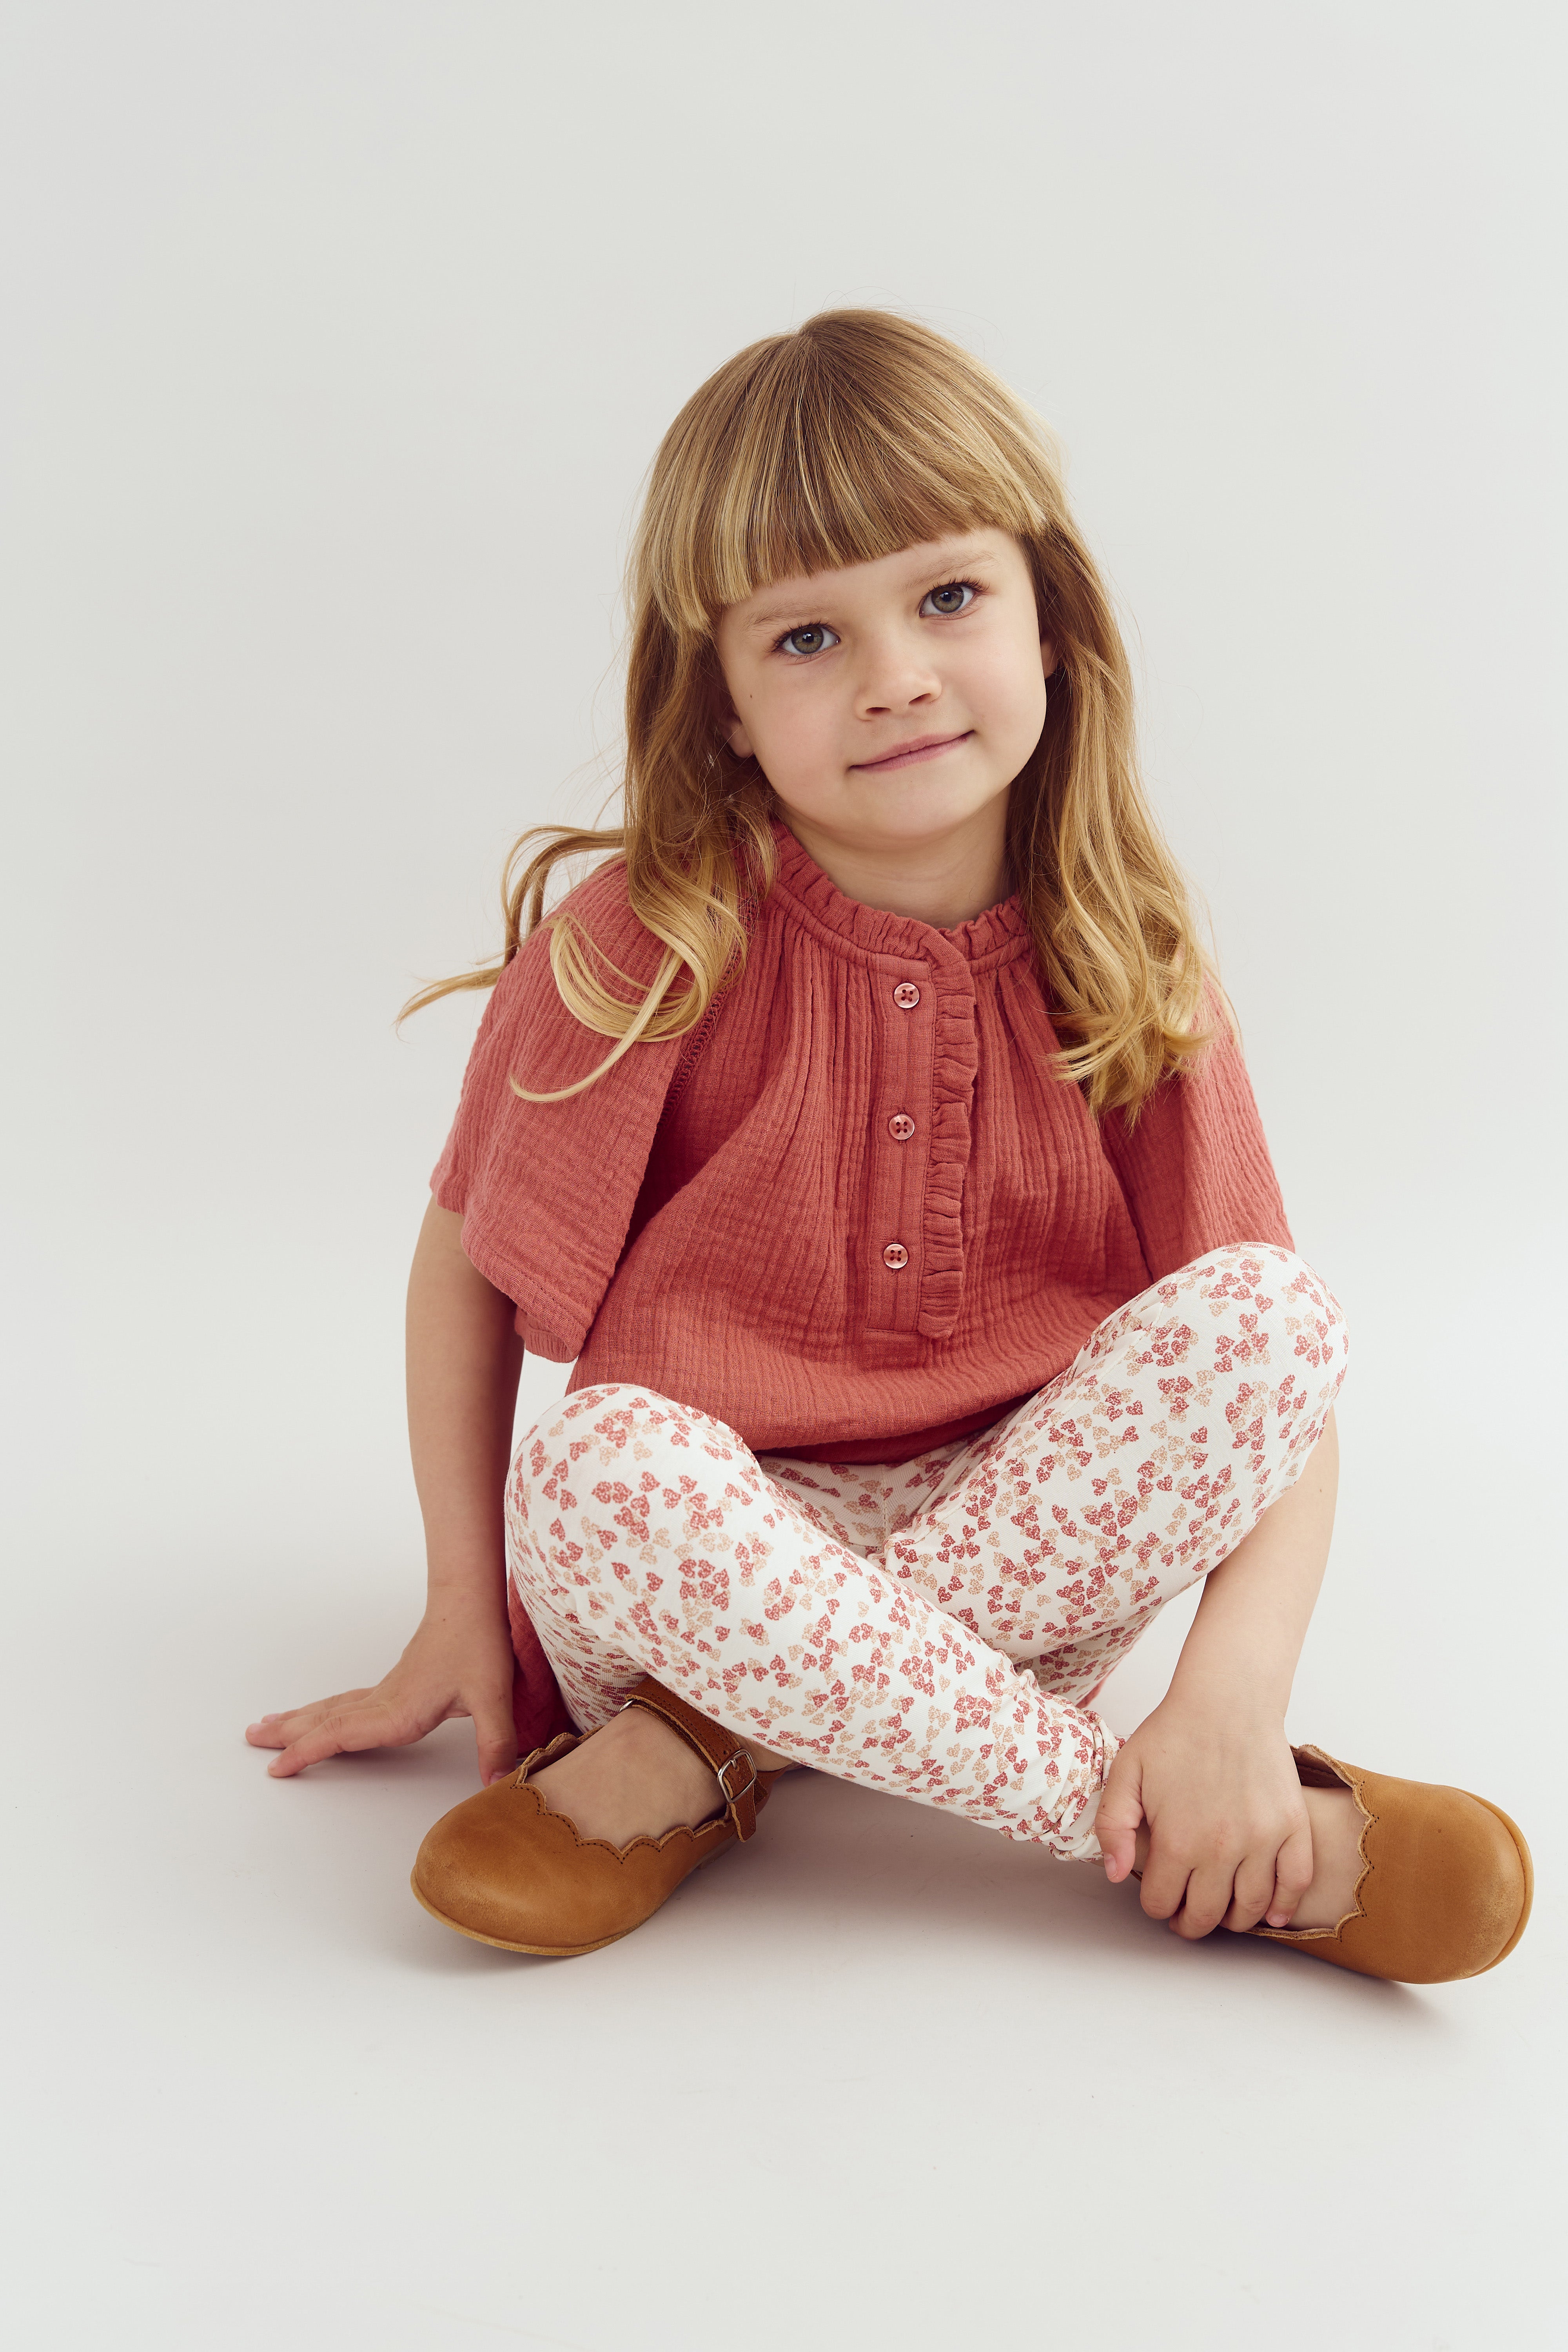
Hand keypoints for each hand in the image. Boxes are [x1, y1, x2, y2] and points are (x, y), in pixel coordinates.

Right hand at [245, 1589, 518, 1785]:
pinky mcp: (394, 1684)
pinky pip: (347, 1702)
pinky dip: (323, 1712)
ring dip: (299, 1719)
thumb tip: (501, 1782)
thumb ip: (497, 1742)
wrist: (471, 1602)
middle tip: (250, 1739)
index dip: (308, 1751)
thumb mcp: (494, 1696)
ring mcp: (385, 1691)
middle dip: (287, 1734)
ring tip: (266, 1726)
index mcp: (398, 1710)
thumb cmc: (478, 1643)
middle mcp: (384, 1701)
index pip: (341, 1733)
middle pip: (325, 1719)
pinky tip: (318, 1715)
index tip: (277, 1767)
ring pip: (332, 1708)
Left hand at [1093, 1693, 1313, 1936]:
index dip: (1156, 1905)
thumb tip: (1117, 1875)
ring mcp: (1262, 1840)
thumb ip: (1113, 1827)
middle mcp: (1221, 1848)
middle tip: (1186, 1917)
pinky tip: (1272, 1914)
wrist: (1227, 1700)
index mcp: (1177, 1839)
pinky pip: (1295, 1882)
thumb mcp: (1125, 1773)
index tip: (1158, 1898)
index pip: (1162, 1902)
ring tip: (1222, 1913)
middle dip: (1190, 1924)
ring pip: (1250, 1908)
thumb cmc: (1175, 1733)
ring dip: (1233, 1921)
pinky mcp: (1293, 1827)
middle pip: (1206, 1915)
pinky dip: (1285, 1906)